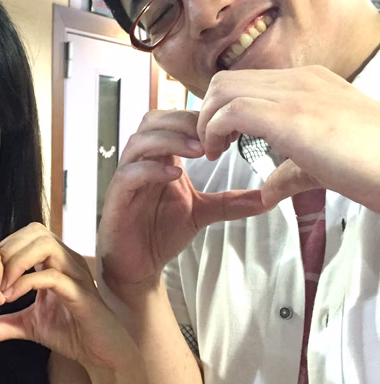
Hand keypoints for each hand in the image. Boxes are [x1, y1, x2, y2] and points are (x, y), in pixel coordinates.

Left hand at [0, 223, 136, 370]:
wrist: (102, 353)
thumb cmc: (70, 332)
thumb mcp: (27, 326)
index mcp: (55, 261)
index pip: (26, 234)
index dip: (2, 248)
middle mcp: (68, 260)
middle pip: (34, 231)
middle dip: (6, 251)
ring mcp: (77, 274)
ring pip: (45, 245)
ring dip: (16, 263)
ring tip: (1, 288)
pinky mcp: (82, 294)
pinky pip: (53, 276)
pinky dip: (28, 282)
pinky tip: (12, 298)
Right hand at [97, 109, 266, 297]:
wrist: (139, 265)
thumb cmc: (162, 232)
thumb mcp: (203, 212)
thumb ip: (230, 201)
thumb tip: (267, 199)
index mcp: (160, 157)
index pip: (172, 120)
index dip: (197, 119)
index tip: (226, 129)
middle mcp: (141, 161)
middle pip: (153, 120)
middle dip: (183, 121)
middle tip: (212, 134)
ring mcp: (126, 177)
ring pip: (139, 141)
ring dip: (169, 140)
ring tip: (199, 150)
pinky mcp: (116, 197)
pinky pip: (130, 173)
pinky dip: (151, 169)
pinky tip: (175, 174)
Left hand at [197, 66, 379, 211]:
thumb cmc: (371, 166)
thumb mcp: (322, 165)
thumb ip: (291, 173)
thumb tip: (269, 191)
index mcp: (310, 83)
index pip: (248, 81)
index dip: (224, 108)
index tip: (220, 137)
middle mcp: (299, 80)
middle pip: (227, 80)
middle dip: (207, 112)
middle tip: (210, 144)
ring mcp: (295, 94)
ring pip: (223, 89)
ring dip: (206, 121)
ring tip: (211, 150)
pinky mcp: (289, 115)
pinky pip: (232, 110)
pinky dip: (214, 130)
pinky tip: (218, 153)